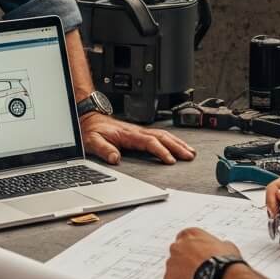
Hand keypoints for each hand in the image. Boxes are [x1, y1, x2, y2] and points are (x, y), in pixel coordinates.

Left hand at [79, 112, 195, 165]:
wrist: (89, 118)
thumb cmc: (92, 130)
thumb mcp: (92, 140)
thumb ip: (103, 149)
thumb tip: (115, 158)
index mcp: (128, 134)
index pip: (149, 142)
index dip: (161, 151)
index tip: (170, 160)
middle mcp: (136, 131)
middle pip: (162, 137)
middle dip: (177, 146)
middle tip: (189, 156)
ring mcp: (139, 131)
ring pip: (163, 135)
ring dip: (177, 143)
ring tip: (190, 152)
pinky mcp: (139, 133)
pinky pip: (159, 135)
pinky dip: (172, 140)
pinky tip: (178, 145)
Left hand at [163, 228, 241, 278]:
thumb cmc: (224, 262)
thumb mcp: (227, 246)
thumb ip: (217, 245)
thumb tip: (221, 248)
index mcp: (189, 234)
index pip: (185, 238)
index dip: (192, 249)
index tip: (198, 256)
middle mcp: (177, 246)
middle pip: (178, 253)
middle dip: (185, 261)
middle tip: (198, 270)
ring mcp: (171, 263)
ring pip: (174, 269)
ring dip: (182, 274)